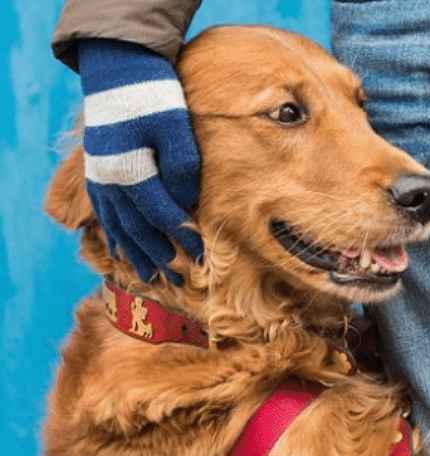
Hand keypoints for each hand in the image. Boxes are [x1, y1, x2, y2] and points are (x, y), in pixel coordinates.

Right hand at [78, 38, 202, 284]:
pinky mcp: (97, 171)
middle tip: (179, 281)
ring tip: (150, 276)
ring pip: (117, 225)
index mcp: (130, 171)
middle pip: (136, 229)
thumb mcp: (176, 129)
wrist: (116, 68)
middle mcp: (110, 180)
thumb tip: (187, 206)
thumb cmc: (154, 97)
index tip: (201, 255)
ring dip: (134, 253)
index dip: (181, 237)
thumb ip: (182, 169)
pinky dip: (114, 233)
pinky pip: (104, 212)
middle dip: (159, 256)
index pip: (160, 215)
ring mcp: (100, 177)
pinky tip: (122, 248)